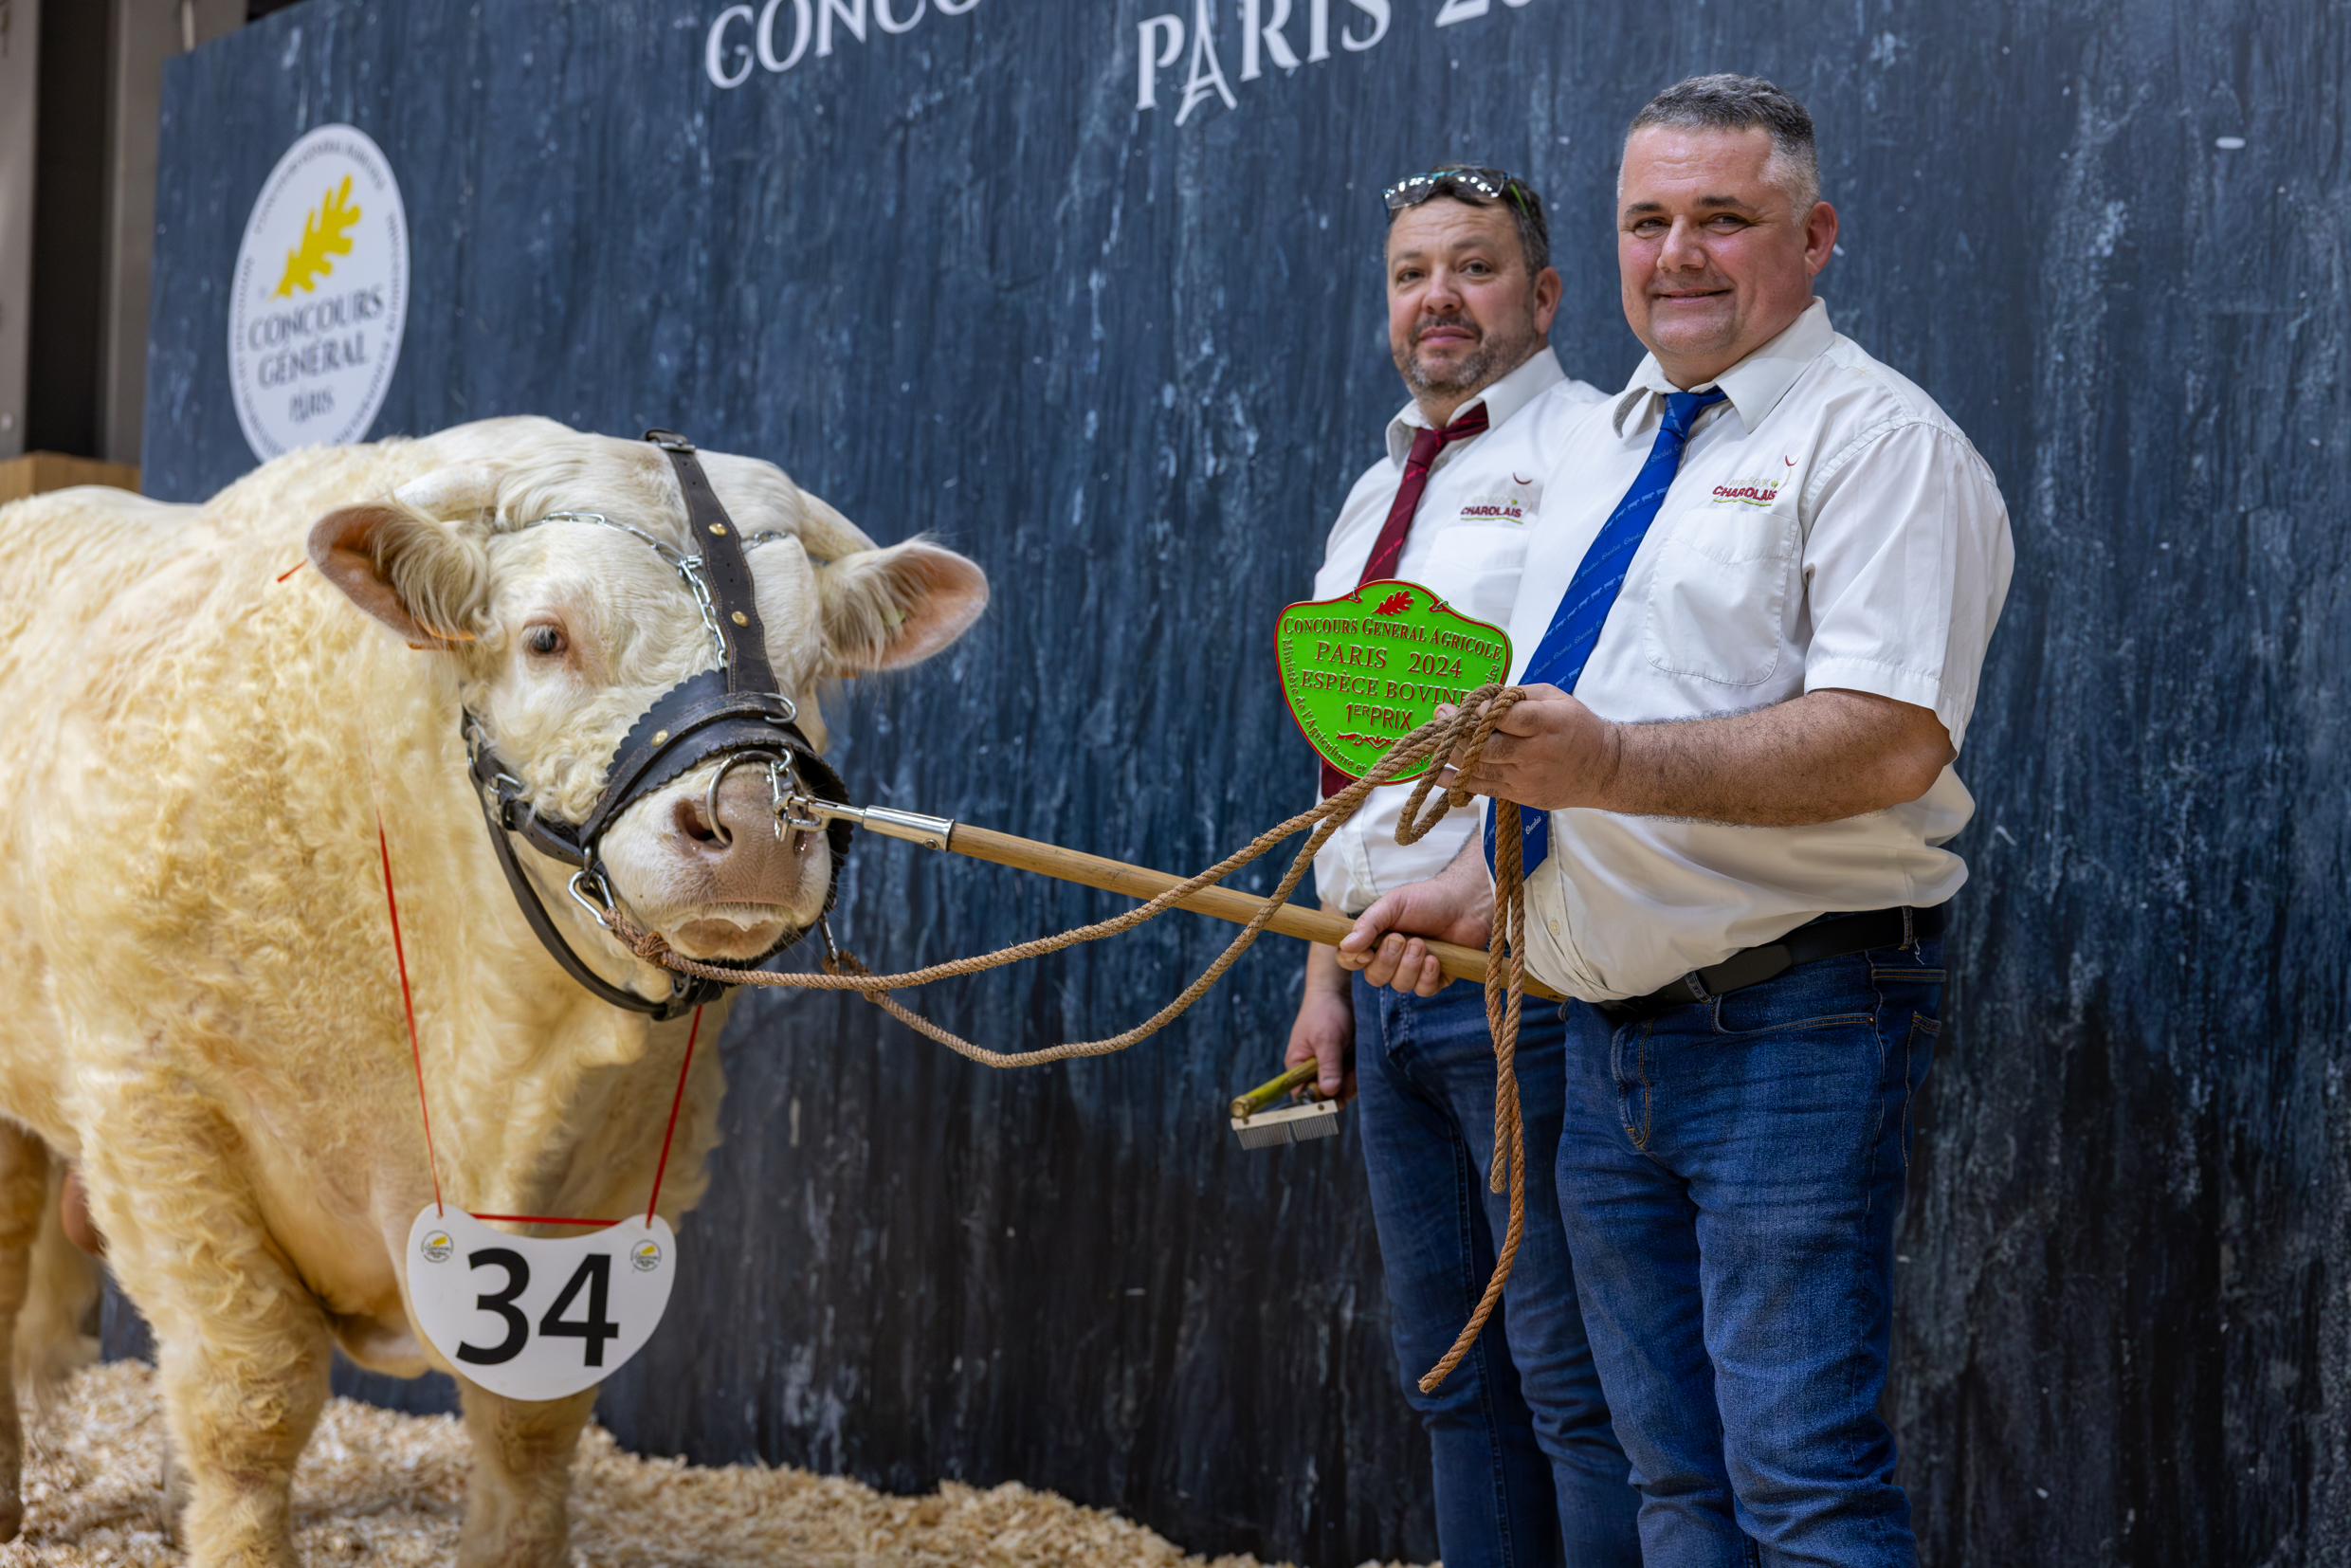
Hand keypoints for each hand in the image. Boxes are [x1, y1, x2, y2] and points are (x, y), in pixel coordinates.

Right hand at [1284, 982, 1356, 1101]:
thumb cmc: (1324, 1011)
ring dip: (1354, 1079)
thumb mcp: (1326, 1039)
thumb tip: (1328, 1092)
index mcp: (1298, 1066)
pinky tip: (1363, 1058)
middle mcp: (1313, 1070)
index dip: (1320, 1100)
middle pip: (1328, 1095)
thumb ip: (1328, 1065)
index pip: (1305, 1094)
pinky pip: (1355, 1077)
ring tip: (1357, 1058)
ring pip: (1344, 1087)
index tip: (1336, 1097)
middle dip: (1342, 1087)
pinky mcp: (1346, 1063)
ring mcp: (1331, 1067)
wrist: (1340, 991)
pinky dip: (1361, 1072)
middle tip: (1351, 1072)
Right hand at [1334, 851, 1492, 997]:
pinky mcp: (1435, 979)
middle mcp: (1392, 959)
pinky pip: (1423, 990)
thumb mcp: (1393, 904)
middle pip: (1374, 977)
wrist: (1465, 902)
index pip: (1351, 960)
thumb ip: (1368, 924)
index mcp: (1376, 939)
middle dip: (1388, 960)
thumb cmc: (1427, 899)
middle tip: (1402, 938)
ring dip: (1410, 965)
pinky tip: (1436, 959)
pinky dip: (1428, 975)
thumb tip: (1345, 945)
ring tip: (1423, 944)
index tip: (1366, 952)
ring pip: (1400, 986)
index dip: (1353, 961)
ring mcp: (1413, 971)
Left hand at [1438, 683, 1620, 812]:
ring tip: (1435, 739)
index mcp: (1549, 723)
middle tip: (1441, 716)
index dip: (1485, 712)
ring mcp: (1527, 778)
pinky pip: (1482, 788)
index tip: (1468, 705)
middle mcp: (1537, 753)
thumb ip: (1519, 696)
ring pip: (1480, 768)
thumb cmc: (1576, 726)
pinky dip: (1455, 781)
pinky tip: (1435, 772)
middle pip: (1489, 746)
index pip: (1512, 718)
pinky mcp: (1520, 794)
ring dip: (1452, 754)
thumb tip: (1483, 699)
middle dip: (1459, 732)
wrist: (1601, 769)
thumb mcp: (1556, 699)